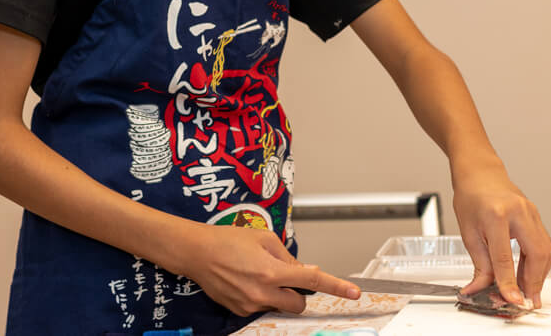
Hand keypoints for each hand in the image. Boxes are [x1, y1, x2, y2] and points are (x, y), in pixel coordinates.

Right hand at [171, 222, 360, 315]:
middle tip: (287, 277)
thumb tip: (306, 271)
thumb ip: (288, 258)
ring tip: (260, 274)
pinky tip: (248, 281)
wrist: (197, 253)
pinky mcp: (239, 311)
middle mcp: (263, 292)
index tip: (353, 292)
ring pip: (280, 307)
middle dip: (299, 293)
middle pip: (299, 304)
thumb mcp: (264, 239)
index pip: (312, 282)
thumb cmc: (228, 240)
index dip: (335, 287)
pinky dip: (263, 297)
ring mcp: (250, 305)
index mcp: (272, 271)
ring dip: (280, 295)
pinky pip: (262, 308)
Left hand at [452, 160, 550, 307]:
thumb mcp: (468, 233)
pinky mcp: (536, 215)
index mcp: (495, 214)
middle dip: (534, 281)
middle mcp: (518, 212)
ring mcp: (531, 212)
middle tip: (527, 299)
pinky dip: (539, 262)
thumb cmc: (471, 197)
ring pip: (546, 250)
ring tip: (527, 290)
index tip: (512, 300)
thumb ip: (479, 264)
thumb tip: (479, 290)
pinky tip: (529, 274)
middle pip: (536, 253)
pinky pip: (544, 243)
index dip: (509, 282)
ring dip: (539, 274)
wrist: (480, 173)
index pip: (505, 257)